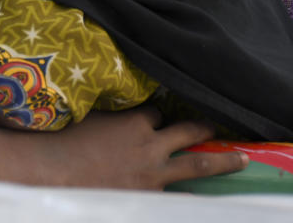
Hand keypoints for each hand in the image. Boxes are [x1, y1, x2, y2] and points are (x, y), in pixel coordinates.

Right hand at [0, 107, 248, 189]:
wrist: (52, 174)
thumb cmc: (60, 140)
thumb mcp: (81, 114)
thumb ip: (101, 109)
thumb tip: (99, 95)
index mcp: (134, 121)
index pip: (155, 112)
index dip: (156, 114)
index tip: (156, 115)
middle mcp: (150, 145)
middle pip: (188, 131)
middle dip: (203, 128)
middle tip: (215, 126)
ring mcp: (153, 173)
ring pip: (197, 163)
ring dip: (221, 160)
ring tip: (240, 158)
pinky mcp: (148, 195)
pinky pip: (180, 197)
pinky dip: (193, 196)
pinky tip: (202, 197)